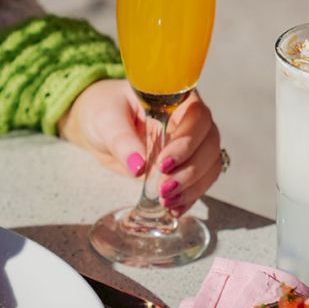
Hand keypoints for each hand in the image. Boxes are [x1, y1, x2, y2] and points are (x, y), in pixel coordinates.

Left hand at [58, 79, 223, 212]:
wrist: (100, 127)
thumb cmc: (104, 111)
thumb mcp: (106, 121)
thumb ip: (122, 141)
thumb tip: (138, 166)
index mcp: (175, 99)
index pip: (197, 118)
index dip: (187, 143)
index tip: (163, 164)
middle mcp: (189, 121)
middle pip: (209, 144)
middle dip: (190, 171)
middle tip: (163, 188)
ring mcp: (191, 144)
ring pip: (209, 165)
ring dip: (192, 187)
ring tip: (166, 201)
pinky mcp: (185, 165)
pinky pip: (199, 182)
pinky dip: (189, 197)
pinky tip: (174, 208)